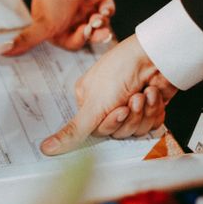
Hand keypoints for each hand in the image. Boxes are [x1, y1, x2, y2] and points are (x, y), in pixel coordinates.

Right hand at [0, 0, 114, 55]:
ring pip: (99, 26)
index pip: (70, 43)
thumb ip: (26, 42)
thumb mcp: (41, 23)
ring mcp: (84, 7)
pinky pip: (107, 11)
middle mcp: (69, 17)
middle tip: (94, 25)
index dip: (78, 40)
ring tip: (99, 15)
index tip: (81, 33)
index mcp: (53, 25)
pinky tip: (103, 6)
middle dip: (93, 33)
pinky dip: (107, 10)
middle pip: (87, 36)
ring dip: (102, 23)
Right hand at [40, 34, 177, 154]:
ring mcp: (130, 103)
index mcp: (89, 100)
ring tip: (144, 92)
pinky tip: (153, 92)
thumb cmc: (121, 71)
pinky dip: (155, 108)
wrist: (157, 55)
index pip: (99, 130)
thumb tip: (45, 148)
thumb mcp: (94, 105)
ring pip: (137, 128)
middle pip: (119, 131)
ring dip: (144, 110)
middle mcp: (108, 102)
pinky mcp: (149, 104)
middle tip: (134, 98)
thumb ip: (73, 131)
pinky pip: (152, 122)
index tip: (120, 109)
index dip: (112, 123)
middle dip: (131, 116)